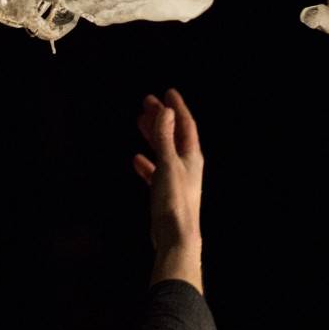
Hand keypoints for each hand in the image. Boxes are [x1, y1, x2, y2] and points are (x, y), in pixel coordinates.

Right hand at [132, 89, 203, 292]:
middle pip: (173, 135)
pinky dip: (147, 163)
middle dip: (161, 118)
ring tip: (139, 122)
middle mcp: (187, 165)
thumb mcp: (168, 164)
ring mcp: (177, 179)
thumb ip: (164, 137)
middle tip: (147, 102)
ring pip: (163, 150)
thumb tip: (165, 111)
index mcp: (191, 156)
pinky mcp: (166, 193)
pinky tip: (136, 159)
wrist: (175, 237)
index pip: (186, 124)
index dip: (177, 107)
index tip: (167, 92)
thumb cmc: (174, 199)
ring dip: (153, 136)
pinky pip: (155, 171)